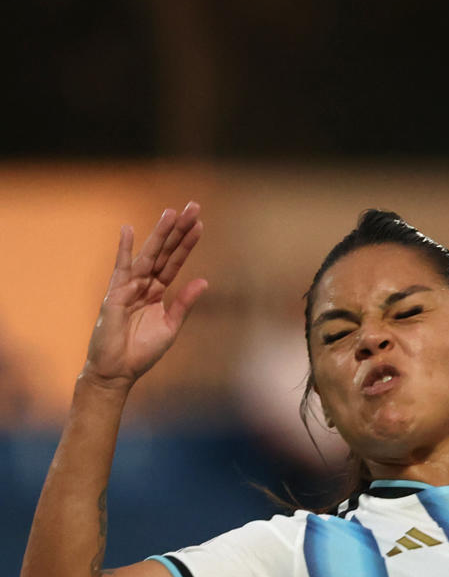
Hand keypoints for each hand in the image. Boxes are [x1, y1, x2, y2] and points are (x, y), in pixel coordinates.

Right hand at [82, 203, 208, 390]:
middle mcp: (143, 285)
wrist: (118, 370)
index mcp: (157, 292)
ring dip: (160, 234)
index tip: (201, 224)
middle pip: (164, 252)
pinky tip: (129, 230)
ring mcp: (129, 287)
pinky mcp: (115, 295)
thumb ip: (184, 304)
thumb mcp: (170, 326)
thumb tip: (204, 281)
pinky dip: (125, 249)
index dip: (187, 244)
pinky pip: (122, 269)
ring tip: (172, 212)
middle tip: (193, 206)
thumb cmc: (142, 351)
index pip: (175, 262)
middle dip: (178, 230)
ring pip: (148, 255)